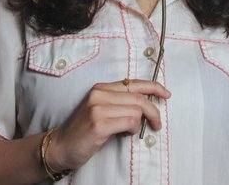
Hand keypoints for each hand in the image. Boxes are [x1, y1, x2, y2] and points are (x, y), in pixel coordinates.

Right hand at [46, 79, 170, 170]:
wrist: (61, 145)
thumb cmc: (85, 130)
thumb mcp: (101, 109)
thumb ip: (120, 102)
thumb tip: (146, 103)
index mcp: (101, 88)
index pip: (134, 83)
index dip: (154, 87)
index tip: (166, 94)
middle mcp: (99, 94)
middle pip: (139, 98)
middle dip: (154, 111)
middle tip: (157, 124)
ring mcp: (98, 108)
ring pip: (136, 110)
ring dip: (141, 124)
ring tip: (133, 131)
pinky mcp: (99, 123)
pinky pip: (129, 122)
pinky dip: (133, 129)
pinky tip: (125, 134)